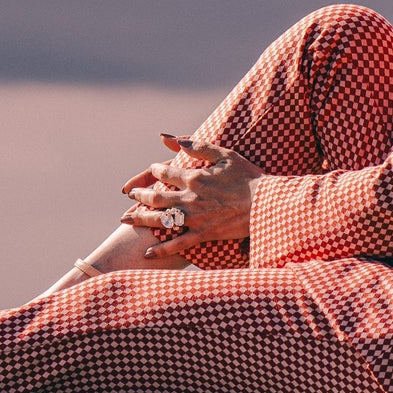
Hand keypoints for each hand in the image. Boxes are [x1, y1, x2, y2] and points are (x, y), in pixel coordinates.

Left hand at [120, 134, 263, 252]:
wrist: (265, 204)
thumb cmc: (248, 176)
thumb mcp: (224, 154)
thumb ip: (199, 146)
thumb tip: (176, 140)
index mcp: (194, 177)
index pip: (165, 173)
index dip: (154, 171)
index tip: (151, 171)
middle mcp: (190, 198)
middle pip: (156, 197)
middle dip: (140, 196)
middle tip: (130, 195)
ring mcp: (195, 218)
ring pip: (161, 220)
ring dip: (141, 219)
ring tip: (127, 219)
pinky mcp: (203, 235)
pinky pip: (178, 244)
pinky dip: (161, 249)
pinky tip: (147, 252)